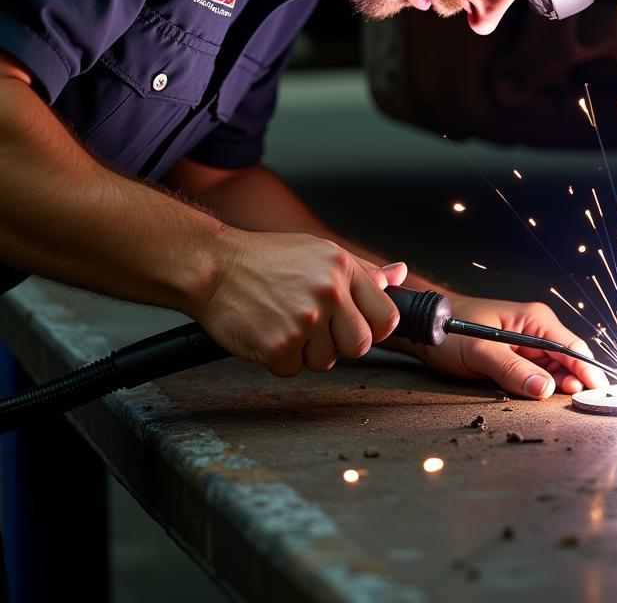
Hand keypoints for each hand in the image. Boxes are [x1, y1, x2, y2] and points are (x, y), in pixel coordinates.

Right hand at [195, 229, 406, 376]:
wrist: (213, 266)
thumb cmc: (266, 258)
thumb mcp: (320, 252)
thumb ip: (362, 270)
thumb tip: (398, 275)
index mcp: (342, 269)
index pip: (387, 317)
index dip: (376, 328)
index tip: (362, 326)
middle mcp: (328, 293)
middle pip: (361, 346)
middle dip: (341, 343)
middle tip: (317, 328)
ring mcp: (304, 321)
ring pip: (327, 361)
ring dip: (307, 352)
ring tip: (286, 322)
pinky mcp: (278, 345)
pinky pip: (293, 370)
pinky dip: (280, 358)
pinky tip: (268, 331)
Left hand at [403, 294, 609, 398]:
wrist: (425, 327)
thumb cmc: (448, 328)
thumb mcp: (478, 351)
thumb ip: (511, 370)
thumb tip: (544, 389)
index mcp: (534, 320)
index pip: (572, 347)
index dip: (588, 372)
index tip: (599, 393)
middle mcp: (536, 331)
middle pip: (569, 362)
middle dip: (577, 384)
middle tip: (584, 407)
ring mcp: (528, 346)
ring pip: (556, 372)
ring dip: (561, 390)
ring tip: (569, 408)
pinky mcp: (518, 359)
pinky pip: (539, 377)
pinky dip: (545, 391)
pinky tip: (548, 403)